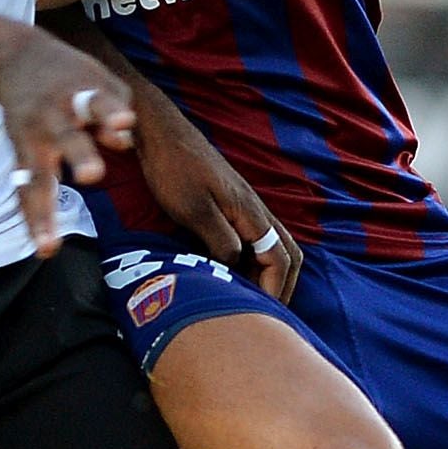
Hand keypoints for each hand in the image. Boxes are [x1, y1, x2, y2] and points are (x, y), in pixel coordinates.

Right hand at [0, 34, 134, 254]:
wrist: (15, 60)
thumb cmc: (71, 76)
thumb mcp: (98, 79)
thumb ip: (115, 108)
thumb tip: (122, 142)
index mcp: (78, 94)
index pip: (97, 102)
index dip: (110, 111)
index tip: (123, 120)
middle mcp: (52, 118)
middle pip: (66, 139)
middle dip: (79, 156)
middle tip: (92, 175)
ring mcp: (32, 140)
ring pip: (36, 179)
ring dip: (43, 213)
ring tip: (48, 244)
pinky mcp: (18, 155)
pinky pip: (25, 193)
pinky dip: (34, 220)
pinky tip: (45, 248)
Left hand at [133, 93, 301, 300]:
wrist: (160, 132)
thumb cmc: (172, 168)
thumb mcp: (192, 209)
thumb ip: (220, 240)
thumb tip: (237, 266)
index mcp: (250, 211)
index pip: (279, 258)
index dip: (274, 290)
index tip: (262, 316)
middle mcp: (255, 208)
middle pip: (287, 252)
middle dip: (282, 285)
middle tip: (265, 313)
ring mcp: (244, 204)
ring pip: (274, 244)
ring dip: (269, 272)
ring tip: (251, 297)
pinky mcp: (231, 202)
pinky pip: (256, 237)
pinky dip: (255, 259)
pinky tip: (234, 271)